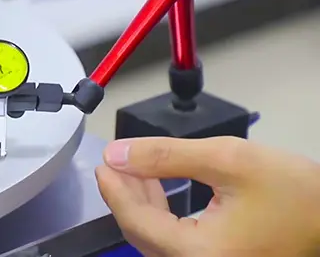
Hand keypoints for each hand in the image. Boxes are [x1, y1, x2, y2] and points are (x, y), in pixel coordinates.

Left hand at [96, 136, 319, 255]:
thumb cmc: (297, 196)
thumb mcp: (229, 160)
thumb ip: (166, 156)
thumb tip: (120, 154)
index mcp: (200, 254)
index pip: (135, 221)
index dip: (113, 189)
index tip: (103, 161)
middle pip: (141, 233)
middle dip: (124, 194)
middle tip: (114, 160)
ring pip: (156, 239)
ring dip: (141, 202)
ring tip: (133, 167)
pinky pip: (174, 243)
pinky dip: (160, 215)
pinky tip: (156, 188)